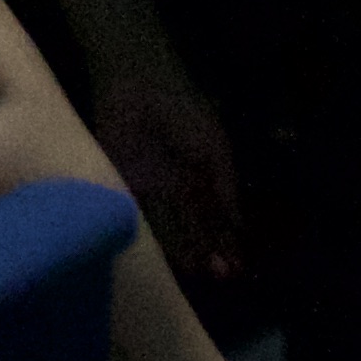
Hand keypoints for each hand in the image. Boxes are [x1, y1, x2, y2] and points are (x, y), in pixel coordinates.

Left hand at [90, 68, 248, 276]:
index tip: (239, 267)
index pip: (215, 218)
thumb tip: (239, 224)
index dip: (227, 242)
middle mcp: (175, 189)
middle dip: (208, 251)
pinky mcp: (121, 184)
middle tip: (222, 276)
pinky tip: (164, 254)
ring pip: (168, 228)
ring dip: (184, 251)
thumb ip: (225, 185)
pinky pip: (136, 215)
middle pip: (193, 228)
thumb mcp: (215, 146)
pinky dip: (150, 235)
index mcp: (199, 178)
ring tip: (200, 272)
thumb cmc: (184, 109)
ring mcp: (149, 189)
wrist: (139, 83)